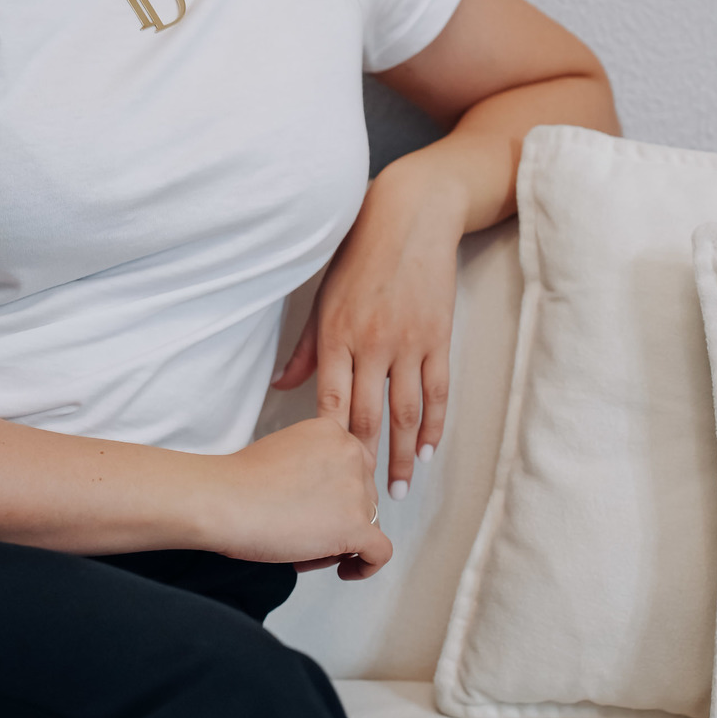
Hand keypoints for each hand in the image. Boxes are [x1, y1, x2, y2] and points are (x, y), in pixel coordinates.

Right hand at [209, 419, 390, 580]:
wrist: (223, 499)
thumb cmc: (238, 482)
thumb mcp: (285, 451)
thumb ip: (313, 464)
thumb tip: (325, 499)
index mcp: (333, 431)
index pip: (354, 467)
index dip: (334, 493)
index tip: (311, 507)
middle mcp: (351, 454)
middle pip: (364, 496)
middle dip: (337, 518)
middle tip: (301, 532)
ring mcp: (356, 490)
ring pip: (369, 524)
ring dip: (341, 542)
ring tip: (304, 552)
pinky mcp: (356, 526)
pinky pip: (379, 553)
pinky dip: (365, 566)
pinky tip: (343, 570)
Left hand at [271, 154, 463, 498]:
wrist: (409, 217)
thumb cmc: (360, 255)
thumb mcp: (324, 297)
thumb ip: (305, 347)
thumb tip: (278, 384)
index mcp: (336, 335)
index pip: (331, 401)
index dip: (329, 443)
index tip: (325, 474)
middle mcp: (371, 343)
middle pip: (368, 415)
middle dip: (365, 462)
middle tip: (362, 500)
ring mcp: (407, 342)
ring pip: (405, 411)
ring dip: (402, 454)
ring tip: (399, 487)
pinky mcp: (438, 337)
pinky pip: (438, 390)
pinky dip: (434, 423)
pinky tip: (428, 449)